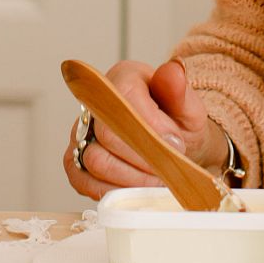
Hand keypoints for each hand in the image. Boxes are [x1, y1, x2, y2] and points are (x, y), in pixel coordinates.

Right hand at [60, 58, 227, 200]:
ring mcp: (81, 132)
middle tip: (167, 167)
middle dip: (143, 158)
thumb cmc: (177, 124)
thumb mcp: (188, 107)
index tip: (175, 144)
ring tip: (154, 181)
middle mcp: (95, 102)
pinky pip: (81, 180)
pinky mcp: (75, 160)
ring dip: (130, 179)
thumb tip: (173, 72)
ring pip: (94, 160)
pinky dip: (109, 190)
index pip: (125, 99)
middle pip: (107, 134)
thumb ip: (180, 92)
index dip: (152, 128)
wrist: (173, 147)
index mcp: (123, 78)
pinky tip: (132, 191)